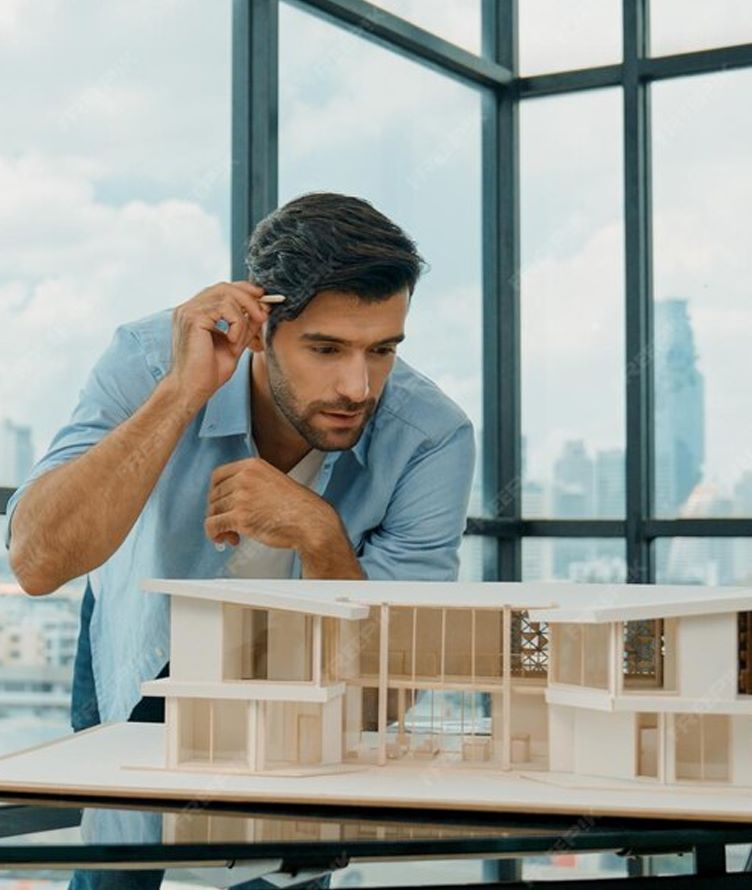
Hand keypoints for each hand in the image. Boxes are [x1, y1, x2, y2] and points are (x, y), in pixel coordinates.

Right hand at [166, 280, 270, 411]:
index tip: (262, 298)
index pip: (221, 289)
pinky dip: (236, 324)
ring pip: (226, 295)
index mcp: (196, 312)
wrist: (192, 389)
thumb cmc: (208, 372)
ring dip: (244, 315)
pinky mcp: (192, 318)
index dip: (244, 290)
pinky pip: (225, 308)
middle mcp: (189, 308)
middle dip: (249, 298)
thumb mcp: (234, 344)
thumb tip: (262, 308)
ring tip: (244, 337)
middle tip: (263, 314)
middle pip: (225, 287)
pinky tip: (233, 341)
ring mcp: (188, 311)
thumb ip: (245, 326)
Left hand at [205, 457, 336, 550]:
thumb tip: (229, 498)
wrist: (311, 522)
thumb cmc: (298, 507)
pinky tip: (229, 539)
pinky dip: (215, 535)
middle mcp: (244, 478)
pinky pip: (212, 525)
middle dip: (219, 512)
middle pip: (214, 495)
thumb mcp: (273, 482)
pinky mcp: (240, 517)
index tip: (220, 503)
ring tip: (233, 534)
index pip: (218, 475)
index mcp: (252, 466)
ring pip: (212, 511)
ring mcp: (241, 497)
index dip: (215, 492)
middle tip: (230, 524)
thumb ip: (252, 484)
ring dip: (220, 526)